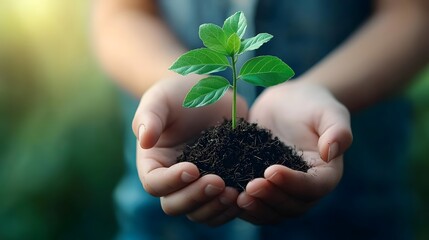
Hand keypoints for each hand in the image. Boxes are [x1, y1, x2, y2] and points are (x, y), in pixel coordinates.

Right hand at [132, 77, 247, 225]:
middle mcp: (173, 180)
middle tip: (218, 182)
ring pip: (199, 212)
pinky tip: (246, 193)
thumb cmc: (178, 94)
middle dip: (196, 198)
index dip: (171, 182)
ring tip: (234, 192)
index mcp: (154, 164)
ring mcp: (197, 185)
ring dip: (215, 207)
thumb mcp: (160, 99)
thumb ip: (149, 117)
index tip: (192, 168)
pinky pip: (221, 207)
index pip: (155, 184)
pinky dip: (231, 207)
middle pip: (175, 205)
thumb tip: (144, 140)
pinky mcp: (220, 183)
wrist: (209, 93)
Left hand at [237, 80, 352, 224]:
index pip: (313, 187)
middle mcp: (306, 188)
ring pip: (273, 211)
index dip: (292, 183)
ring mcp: (283, 190)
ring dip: (256, 208)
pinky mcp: (264, 186)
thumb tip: (332, 152)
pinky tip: (227, 196)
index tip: (270, 171)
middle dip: (270, 198)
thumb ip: (337, 130)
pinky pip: (256, 203)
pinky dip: (244, 205)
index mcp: (325, 174)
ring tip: (237, 197)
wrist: (287, 103)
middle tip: (250, 188)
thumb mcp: (328, 111)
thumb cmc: (311, 104)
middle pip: (292, 205)